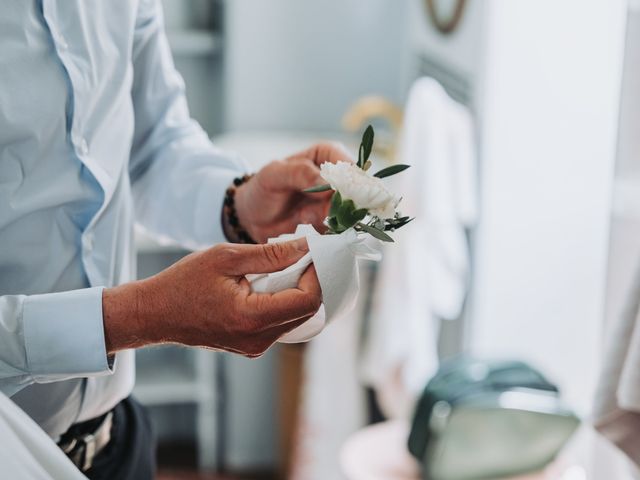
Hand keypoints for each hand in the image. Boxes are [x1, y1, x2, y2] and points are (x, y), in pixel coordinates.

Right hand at [103, 238, 320, 356]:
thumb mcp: (227, 257)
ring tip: (282, 267)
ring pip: (295, 318)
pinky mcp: (251, 346)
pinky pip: (280, 324)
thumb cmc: (184, 282)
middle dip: (309, 281)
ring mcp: (255, 347)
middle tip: (301, 255)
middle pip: (306, 311)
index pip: (307, 301)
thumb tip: (306, 246)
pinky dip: (282, 302)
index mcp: (252, 318)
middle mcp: (258, 340)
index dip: (316, 275)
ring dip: (296, 291)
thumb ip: (271, 254)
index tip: (312, 252)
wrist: (154, 313)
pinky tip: (269, 284)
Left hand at [233, 142, 352, 242]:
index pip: (349, 165)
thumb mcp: (274, 174)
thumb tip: (329, 184)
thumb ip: (300, 173)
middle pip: (356, 192)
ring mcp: (336, 203)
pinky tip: (322, 238)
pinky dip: (335, 236)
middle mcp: (337, 178)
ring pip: (352, 213)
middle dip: (348, 206)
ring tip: (321, 227)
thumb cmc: (262, 188)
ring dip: (342, 223)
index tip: (343, 196)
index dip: (351, 181)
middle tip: (330, 216)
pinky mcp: (332, 223)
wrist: (252, 217)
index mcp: (327, 156)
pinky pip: (342, 230)